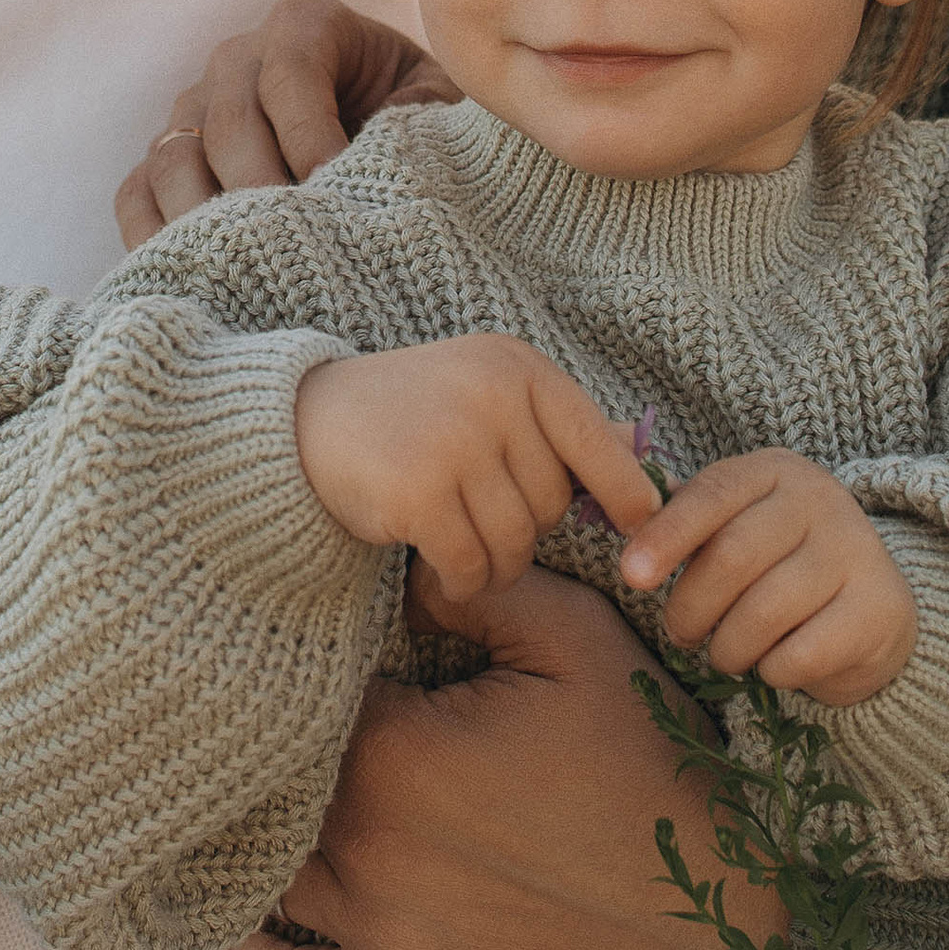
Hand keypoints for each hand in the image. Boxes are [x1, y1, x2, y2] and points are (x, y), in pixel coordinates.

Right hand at [115, 0, 459, 246]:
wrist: (378, 125)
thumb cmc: (413, 112)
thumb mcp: (436, 100)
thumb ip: (421, 117)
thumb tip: (384, 162)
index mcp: (304, 26)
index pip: (289, 76)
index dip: (309, 139)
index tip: (338, 195)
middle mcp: (236, 58)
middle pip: (226, 124)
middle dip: (262, 192)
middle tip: (297, 247)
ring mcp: (191, 107)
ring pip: (173, 158)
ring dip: (206, 220)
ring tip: (250, 269)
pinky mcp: (165, 157)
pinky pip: (136, 193)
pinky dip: (155, 235)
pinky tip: (197, 276)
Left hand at [224, 563, 785, 949]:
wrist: (716, 905)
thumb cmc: (646, 759)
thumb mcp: (575, 638)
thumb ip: (471, 587)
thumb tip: (393, 565)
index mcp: (392, 751)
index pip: (299, 693)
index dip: (302, 665)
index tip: (306, 643)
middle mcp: (362, 848)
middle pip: (269, 783)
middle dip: (271, 746)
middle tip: (267, 713)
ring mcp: (376, 933)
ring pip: (264, 873)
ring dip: (249, 834)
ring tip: (236, 797)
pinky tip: (222, 918)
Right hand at [294, 336, 660, 600]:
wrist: (305, 421)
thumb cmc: (411, 414)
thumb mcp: (487, 395)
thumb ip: (559, 428)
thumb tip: (643, 464)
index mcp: (516, 368)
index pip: (595, 438)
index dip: (625, 490)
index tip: (640, 525)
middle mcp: (491, 396)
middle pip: (552, 504)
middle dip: (525, 531)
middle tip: (482, 523)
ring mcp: (453, 441)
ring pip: (516, 541)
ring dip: (495, 565)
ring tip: (464, 550)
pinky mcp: (417, 491)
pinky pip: (471, 563)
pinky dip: (462, 581)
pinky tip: (442, 571)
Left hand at [620, 449, 914, 706]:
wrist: (872, 609)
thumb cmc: (779, 564)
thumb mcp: (734, 526)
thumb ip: (683, 519)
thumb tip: (620, 519)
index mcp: (775, 472)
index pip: (711, 496)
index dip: (665, 537)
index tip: (631, 576)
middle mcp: (821, 501)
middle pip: (731, 557)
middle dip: (690, 607)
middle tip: (680, 632)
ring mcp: (856, 553)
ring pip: (763, 612)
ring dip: (728, 647)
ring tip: (724, 653)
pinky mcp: (878, 610)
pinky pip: (799, 654)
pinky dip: (770, 671)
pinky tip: (771, 665)